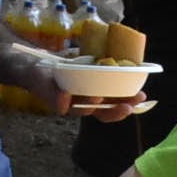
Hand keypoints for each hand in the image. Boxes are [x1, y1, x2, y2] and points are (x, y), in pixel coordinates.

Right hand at [0, 44, 134, 121]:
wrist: (35, 65)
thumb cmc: (37, 74)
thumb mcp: (39, 81)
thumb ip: (49, 93)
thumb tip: (62, 104)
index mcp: (69, 106)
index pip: (85, 111)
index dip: (96, 109)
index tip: (101, 100)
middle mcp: (81, 103)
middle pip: (102, 111)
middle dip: (118, 109)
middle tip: (132, 105)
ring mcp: (88, 94)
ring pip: (110, 102)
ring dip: (126, 100)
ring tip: (141, 97)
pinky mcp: (94, 83)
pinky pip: (111, 88)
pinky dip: (123, 86)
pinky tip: (136, 80)